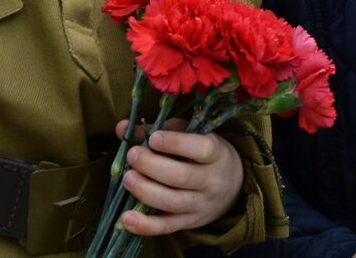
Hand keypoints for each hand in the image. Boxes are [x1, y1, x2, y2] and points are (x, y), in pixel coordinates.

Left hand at [114, 117, 243, 235]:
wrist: (233, 187)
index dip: (176, 143)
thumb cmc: (204, 155)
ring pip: (172, 202)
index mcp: (217, 154)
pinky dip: (144, 226)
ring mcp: (201, 204)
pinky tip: (126, 218)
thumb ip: (161, 129)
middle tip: (133, 155)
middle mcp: (212, 181)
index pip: (202, 149)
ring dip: (145, 191)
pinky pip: (166, 227)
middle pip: (182, 177)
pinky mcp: (189, 222)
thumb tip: (122, 128)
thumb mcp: (193, 135)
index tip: (154, 138)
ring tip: (128, 178)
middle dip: (152, 166)